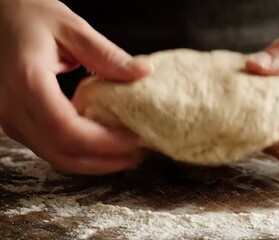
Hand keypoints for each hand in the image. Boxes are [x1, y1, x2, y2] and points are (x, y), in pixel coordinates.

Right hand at [0, 0, 151, 174]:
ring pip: (57, 157)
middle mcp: (13, 108)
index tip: (135, 140)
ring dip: (95, 161)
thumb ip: (108, 55)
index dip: (105, 143)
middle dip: (105, 160)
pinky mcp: (19, 121)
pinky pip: (52, 148)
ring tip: (127, 153)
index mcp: (27, 82)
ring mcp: (12, 119)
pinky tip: (104, 144)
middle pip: (63, 153)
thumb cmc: (28, 15)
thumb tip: (143, 73)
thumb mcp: (71, 28)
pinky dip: (81, 152)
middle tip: (138, 153)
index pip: (68, 130)